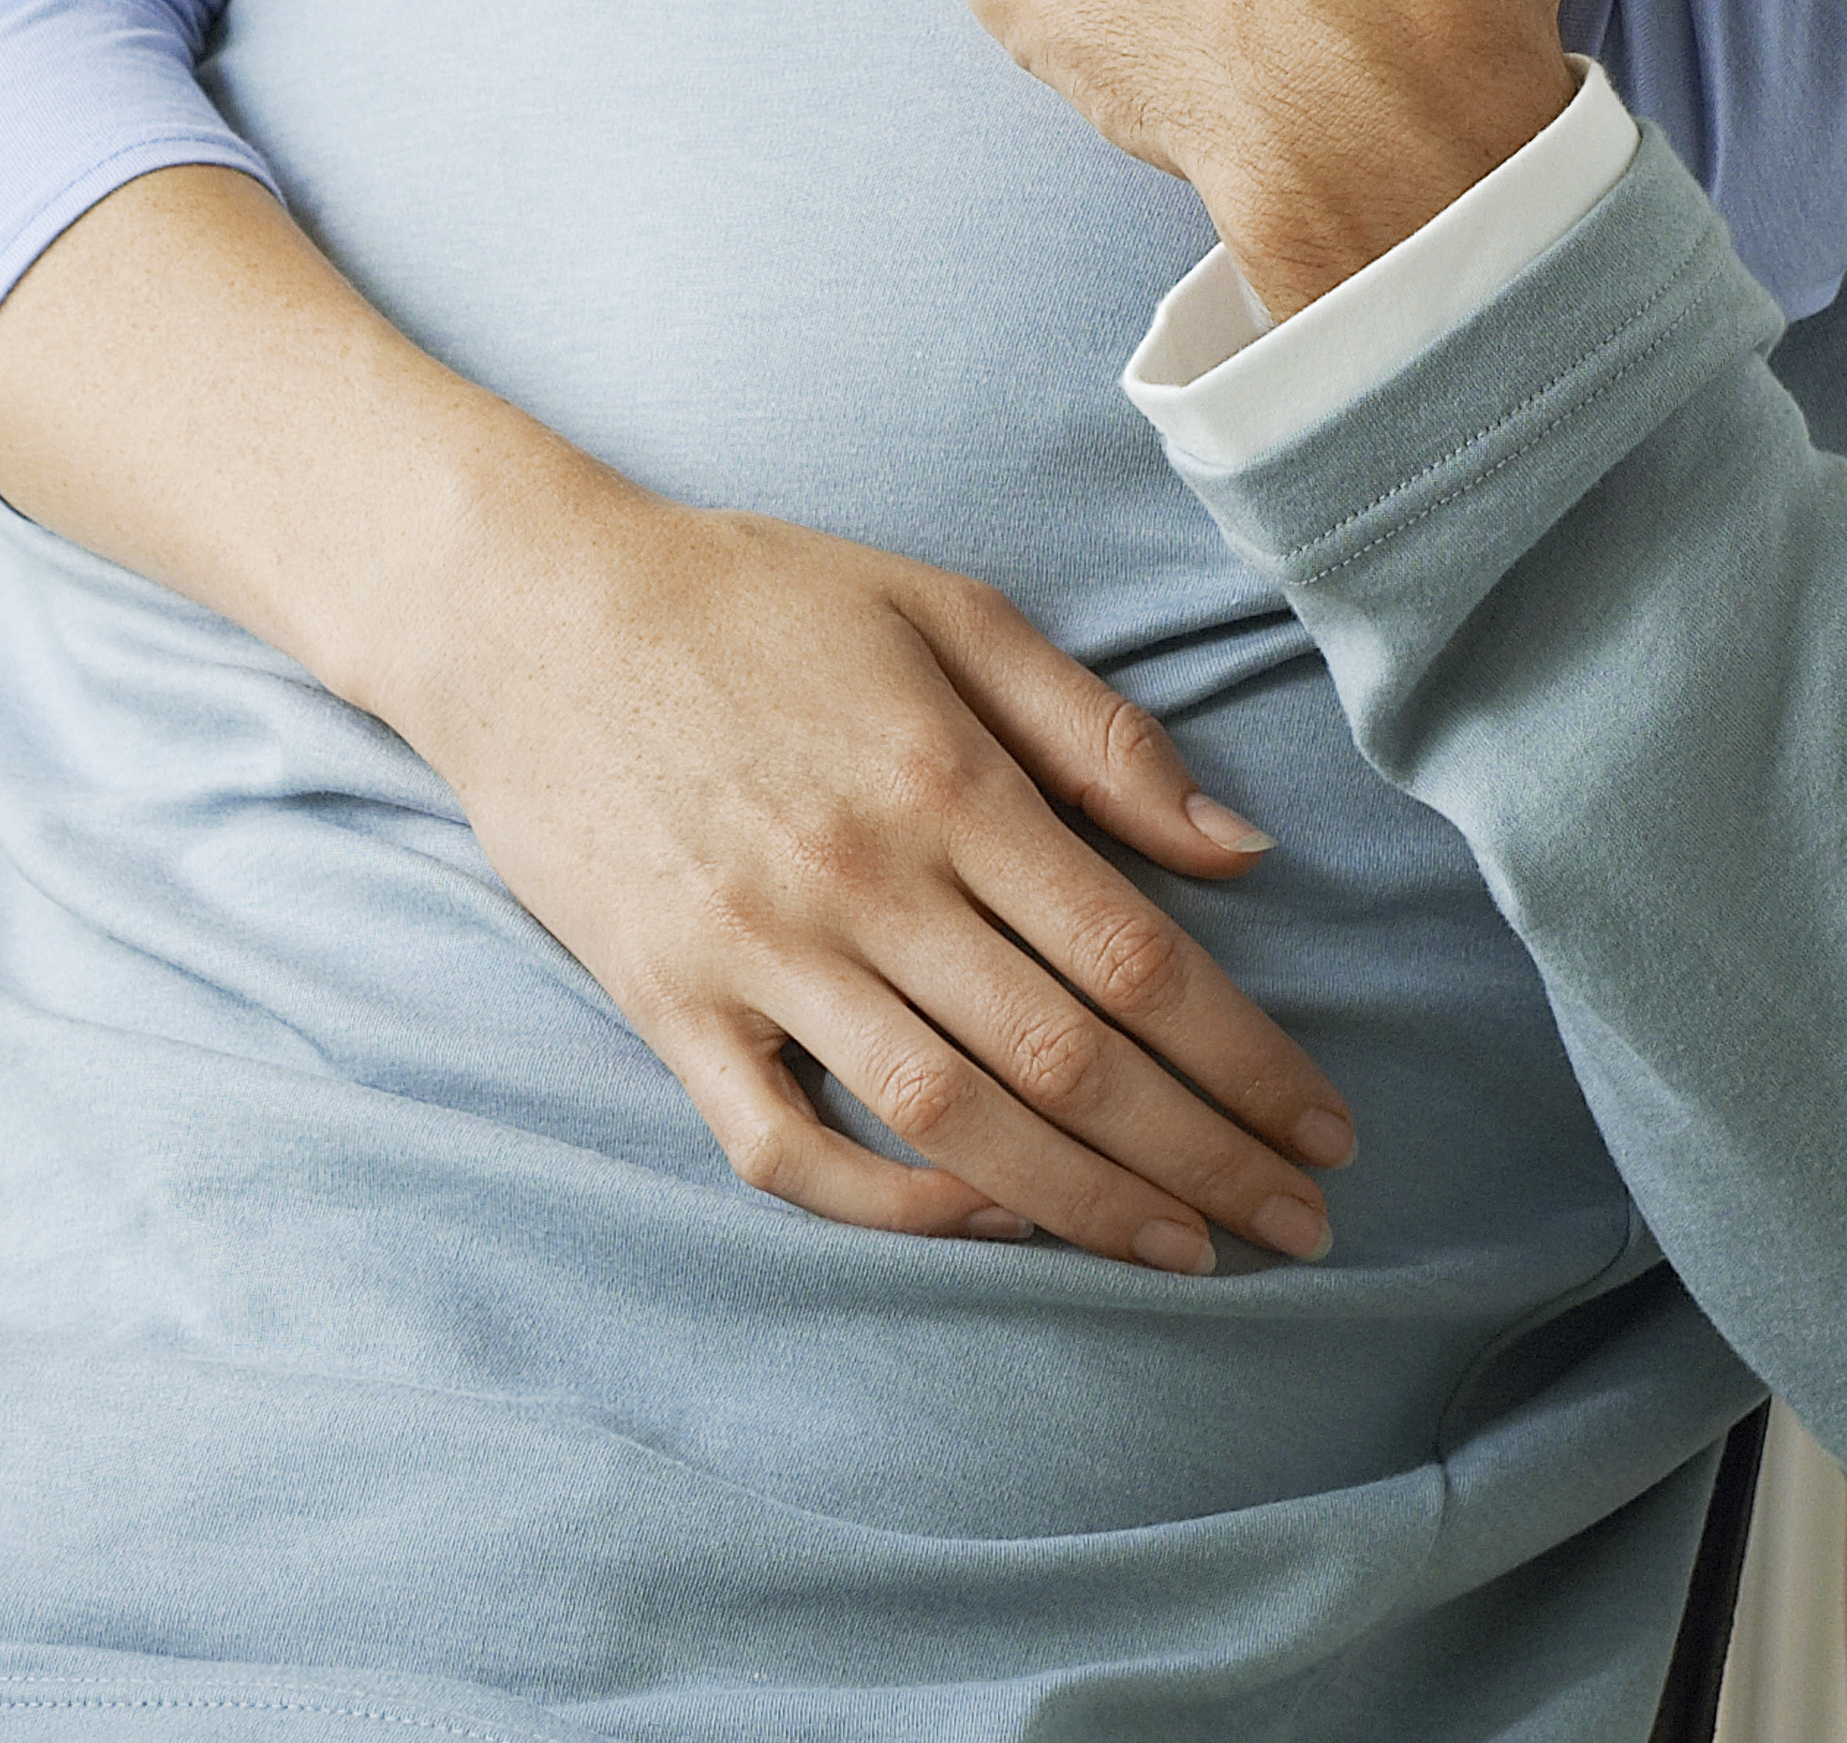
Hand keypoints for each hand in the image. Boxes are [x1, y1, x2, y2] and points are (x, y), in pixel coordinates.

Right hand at [0, 168, 1356, 1264]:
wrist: (523, 610)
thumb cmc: (749, 597)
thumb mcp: (944, 609)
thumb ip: (1097, 732)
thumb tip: (1240, 850)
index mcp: (944, 778)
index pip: (1135, 958)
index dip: (1246, 1059)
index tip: (1323, 1122)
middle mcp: (860, 880)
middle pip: (1067, 1061)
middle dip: (1205, 1158)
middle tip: (1301, 1221)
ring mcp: (757, 955)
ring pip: (951, 1121)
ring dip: (1087, 1205)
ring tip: (1185, 1250)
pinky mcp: (670, 1007)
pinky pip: (790, 1150)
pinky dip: (895, 1205)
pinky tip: (989, 1220)